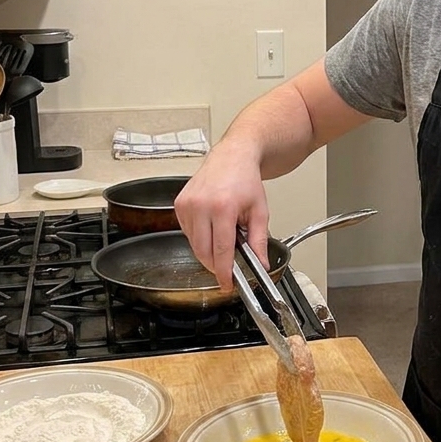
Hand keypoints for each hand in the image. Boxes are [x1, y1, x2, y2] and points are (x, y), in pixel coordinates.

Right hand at [174, 141, 269, 291]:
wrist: (232, 157)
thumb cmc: (245, 180)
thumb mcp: (260, 211)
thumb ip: (259, 241)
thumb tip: (260, 264)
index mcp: (223, 207)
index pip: (221, 251)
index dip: (224, 273)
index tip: (227, 284)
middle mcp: (201, 205)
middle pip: (204, 252)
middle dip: (216, 265)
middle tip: (228, 267)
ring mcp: (187, 205)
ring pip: (194, 245)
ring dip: (208, 250)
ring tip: (224, 235)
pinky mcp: (179, 204)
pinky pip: (188, 233)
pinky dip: (200, 237)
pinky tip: (212, 226)